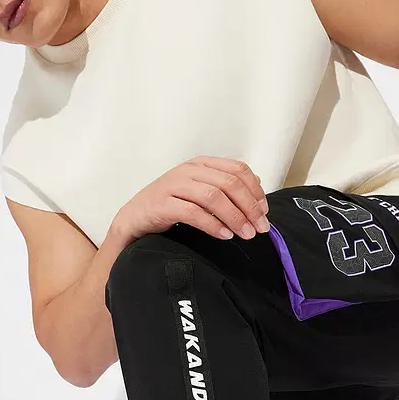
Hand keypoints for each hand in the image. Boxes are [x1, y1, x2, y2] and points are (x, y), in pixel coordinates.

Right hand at [110, 155, 269, 245]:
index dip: (256, 191)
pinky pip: (194, 212)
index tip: (264, 212)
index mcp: (201, 164)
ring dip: (235, 217)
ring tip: (246, 234)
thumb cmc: (170, 206)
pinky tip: (224, 235)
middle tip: (261, 228)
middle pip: (230, 184)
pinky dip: (213, 225)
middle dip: (250, 207)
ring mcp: (174, 185)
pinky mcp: (163, 204)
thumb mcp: (199, 191)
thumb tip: (258, 189)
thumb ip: (224, 187)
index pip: (238, 169)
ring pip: (214, 197)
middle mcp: (188, 170)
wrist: (134, 218)